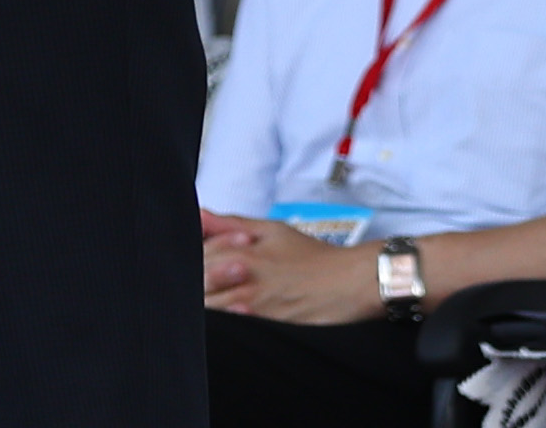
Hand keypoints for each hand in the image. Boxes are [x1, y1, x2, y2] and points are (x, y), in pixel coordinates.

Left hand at [199, 210, 384, 324]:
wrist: (350, 282)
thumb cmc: (312, 257)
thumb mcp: (271, 229)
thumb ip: (229, 223)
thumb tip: (197, 214)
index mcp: (241, 253)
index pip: (196, 258)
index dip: (194, 258)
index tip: (204, 259)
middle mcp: (244, 282)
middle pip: (199, 288)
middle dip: (198, 285)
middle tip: (215, 282)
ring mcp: (255, 310)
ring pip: (213, 311)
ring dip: (212, 305)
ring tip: (230, 298)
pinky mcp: (268, 331)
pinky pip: (236, 331)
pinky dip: (230, 324)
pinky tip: (239, 316)